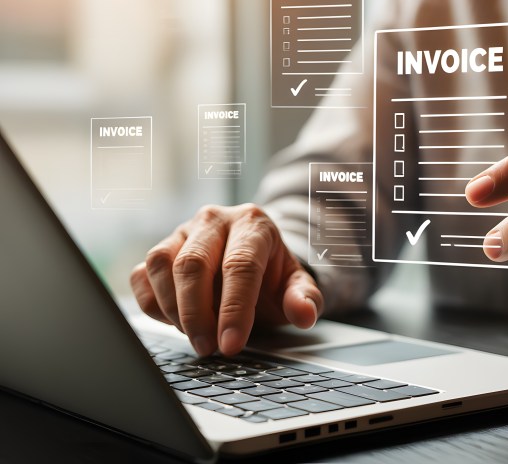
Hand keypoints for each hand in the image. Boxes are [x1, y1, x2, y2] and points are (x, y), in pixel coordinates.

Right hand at [129, 204, 322, 356]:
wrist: (253, 264)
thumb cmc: (272, 276)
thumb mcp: (296, 286)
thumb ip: (304, 298)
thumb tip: (304, 314)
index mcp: (253, 224)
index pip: (240, 265)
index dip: (235, 308)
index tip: (231, 345)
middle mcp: (214, 220)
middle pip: (194, 263)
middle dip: (197, 313)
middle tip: (208, 348)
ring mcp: (182, 232)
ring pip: (162, 265)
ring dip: (174, 309)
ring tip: (195, 337)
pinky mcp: (159, 250)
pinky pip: (142, 276)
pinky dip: (152, 304)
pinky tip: (175, 323)